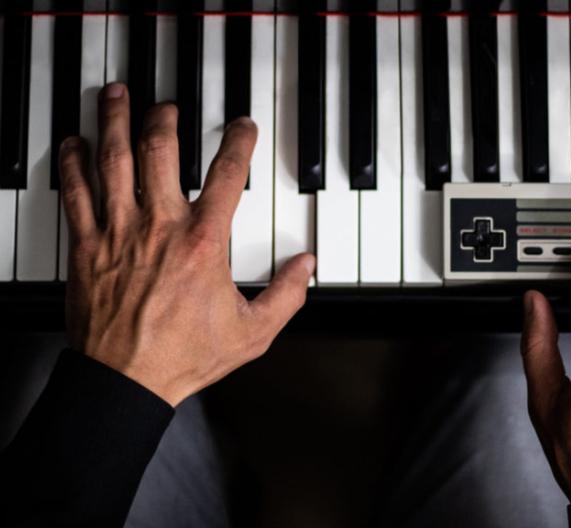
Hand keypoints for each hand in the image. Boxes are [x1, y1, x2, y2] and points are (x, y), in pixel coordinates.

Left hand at [59, 83, 314, 406]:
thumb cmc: (184, 356)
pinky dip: (73, 162)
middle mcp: (160, 228)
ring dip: (116, 122)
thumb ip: (286, 295)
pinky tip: (75, 142)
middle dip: (165, 119)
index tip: (243, 127)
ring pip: (114, 161)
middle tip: (168, 106)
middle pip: (160, 152)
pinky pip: (76, 193)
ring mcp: (119, 234)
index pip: (227, 176)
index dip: (239, 143)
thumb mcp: (252, 332)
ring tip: (117, 95)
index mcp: (204, 244)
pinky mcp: (87, 247)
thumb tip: (307, 266)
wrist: (125, 381)